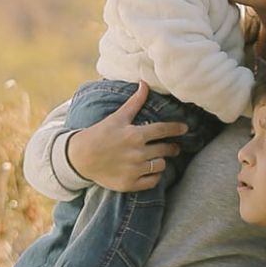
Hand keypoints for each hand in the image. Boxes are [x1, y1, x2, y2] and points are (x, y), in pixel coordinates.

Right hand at [65, 82, 188, 191]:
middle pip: (165, 149)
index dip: (176, 128)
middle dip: (172, 147)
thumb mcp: (117, 117)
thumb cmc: (99, 134)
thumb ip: (134, 102)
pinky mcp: (130, 183)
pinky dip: (155, 176)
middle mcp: (137, 153)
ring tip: (159, 158)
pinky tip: (151, 171)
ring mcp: (134, 169)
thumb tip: (145, 83)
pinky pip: (152, 181)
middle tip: (174, 147)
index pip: (162, 130)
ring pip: (161, 165)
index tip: (185, 128)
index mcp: (135, 135)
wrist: (80, 158)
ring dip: (162, 161)